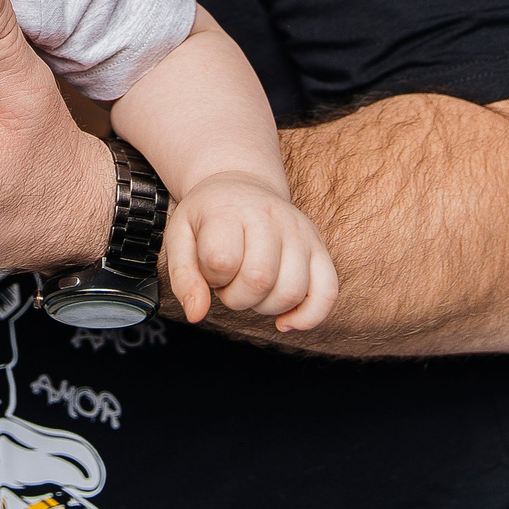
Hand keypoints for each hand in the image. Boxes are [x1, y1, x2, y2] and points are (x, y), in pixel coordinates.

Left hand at [162, 169, 340, 332]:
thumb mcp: (180, 237)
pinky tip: (285, 320)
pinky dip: (308, 317)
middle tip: (229, 281)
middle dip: (237, 297)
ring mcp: (300, 232)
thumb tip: (197, 314)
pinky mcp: (320, 248)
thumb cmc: (209, 218)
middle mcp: (271, 217)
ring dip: (266, 306)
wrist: (241, 187)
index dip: (211, 277)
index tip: (210, 267)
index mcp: (230, 210)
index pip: (222, 259)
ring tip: (252, 288)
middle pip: (259, 279)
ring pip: (292, 291)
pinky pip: (328, 292)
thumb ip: (183, 277)